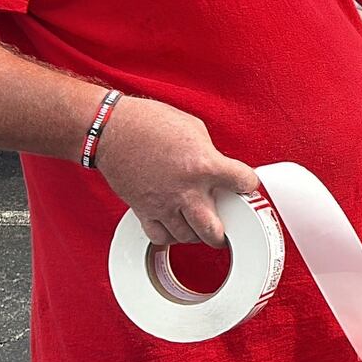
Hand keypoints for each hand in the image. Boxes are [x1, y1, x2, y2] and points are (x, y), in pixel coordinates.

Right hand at [94, 96, 259, 247]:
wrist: (113, 130)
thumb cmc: (151, 123)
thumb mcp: (195, 130)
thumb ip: (211, 155)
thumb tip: (218, 170)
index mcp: (204, 165)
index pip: (244, 183)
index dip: (248, 183)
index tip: (245, 184)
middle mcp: (186, 190)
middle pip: (214, 231)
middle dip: (224, 231)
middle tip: (225, 224)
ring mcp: (163, 204)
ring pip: (188, 237)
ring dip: (197, 233)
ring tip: (200, 224)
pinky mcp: (143, 210)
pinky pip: (160, 237)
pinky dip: (171, 236)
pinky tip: (176, 226)